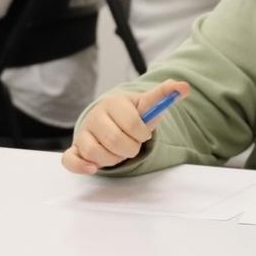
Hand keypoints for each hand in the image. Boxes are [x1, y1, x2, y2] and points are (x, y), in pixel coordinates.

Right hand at [61, 80, 189, 174]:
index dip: (142, 134)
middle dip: (130, 148)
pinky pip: (70, 160)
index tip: (143, 133)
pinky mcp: (75, 149)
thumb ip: (165, 95)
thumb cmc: (131, 115)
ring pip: (97, 154)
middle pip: (115, 141)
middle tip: (132, 145)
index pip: (132, 123)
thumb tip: (185, 87)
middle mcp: (95, 116)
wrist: (111, 119)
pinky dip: (82, 166)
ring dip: (114, 159)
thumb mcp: (148, 105)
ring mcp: (83, 133)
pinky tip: (93, 168)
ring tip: (118, 152)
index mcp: (114, 103)